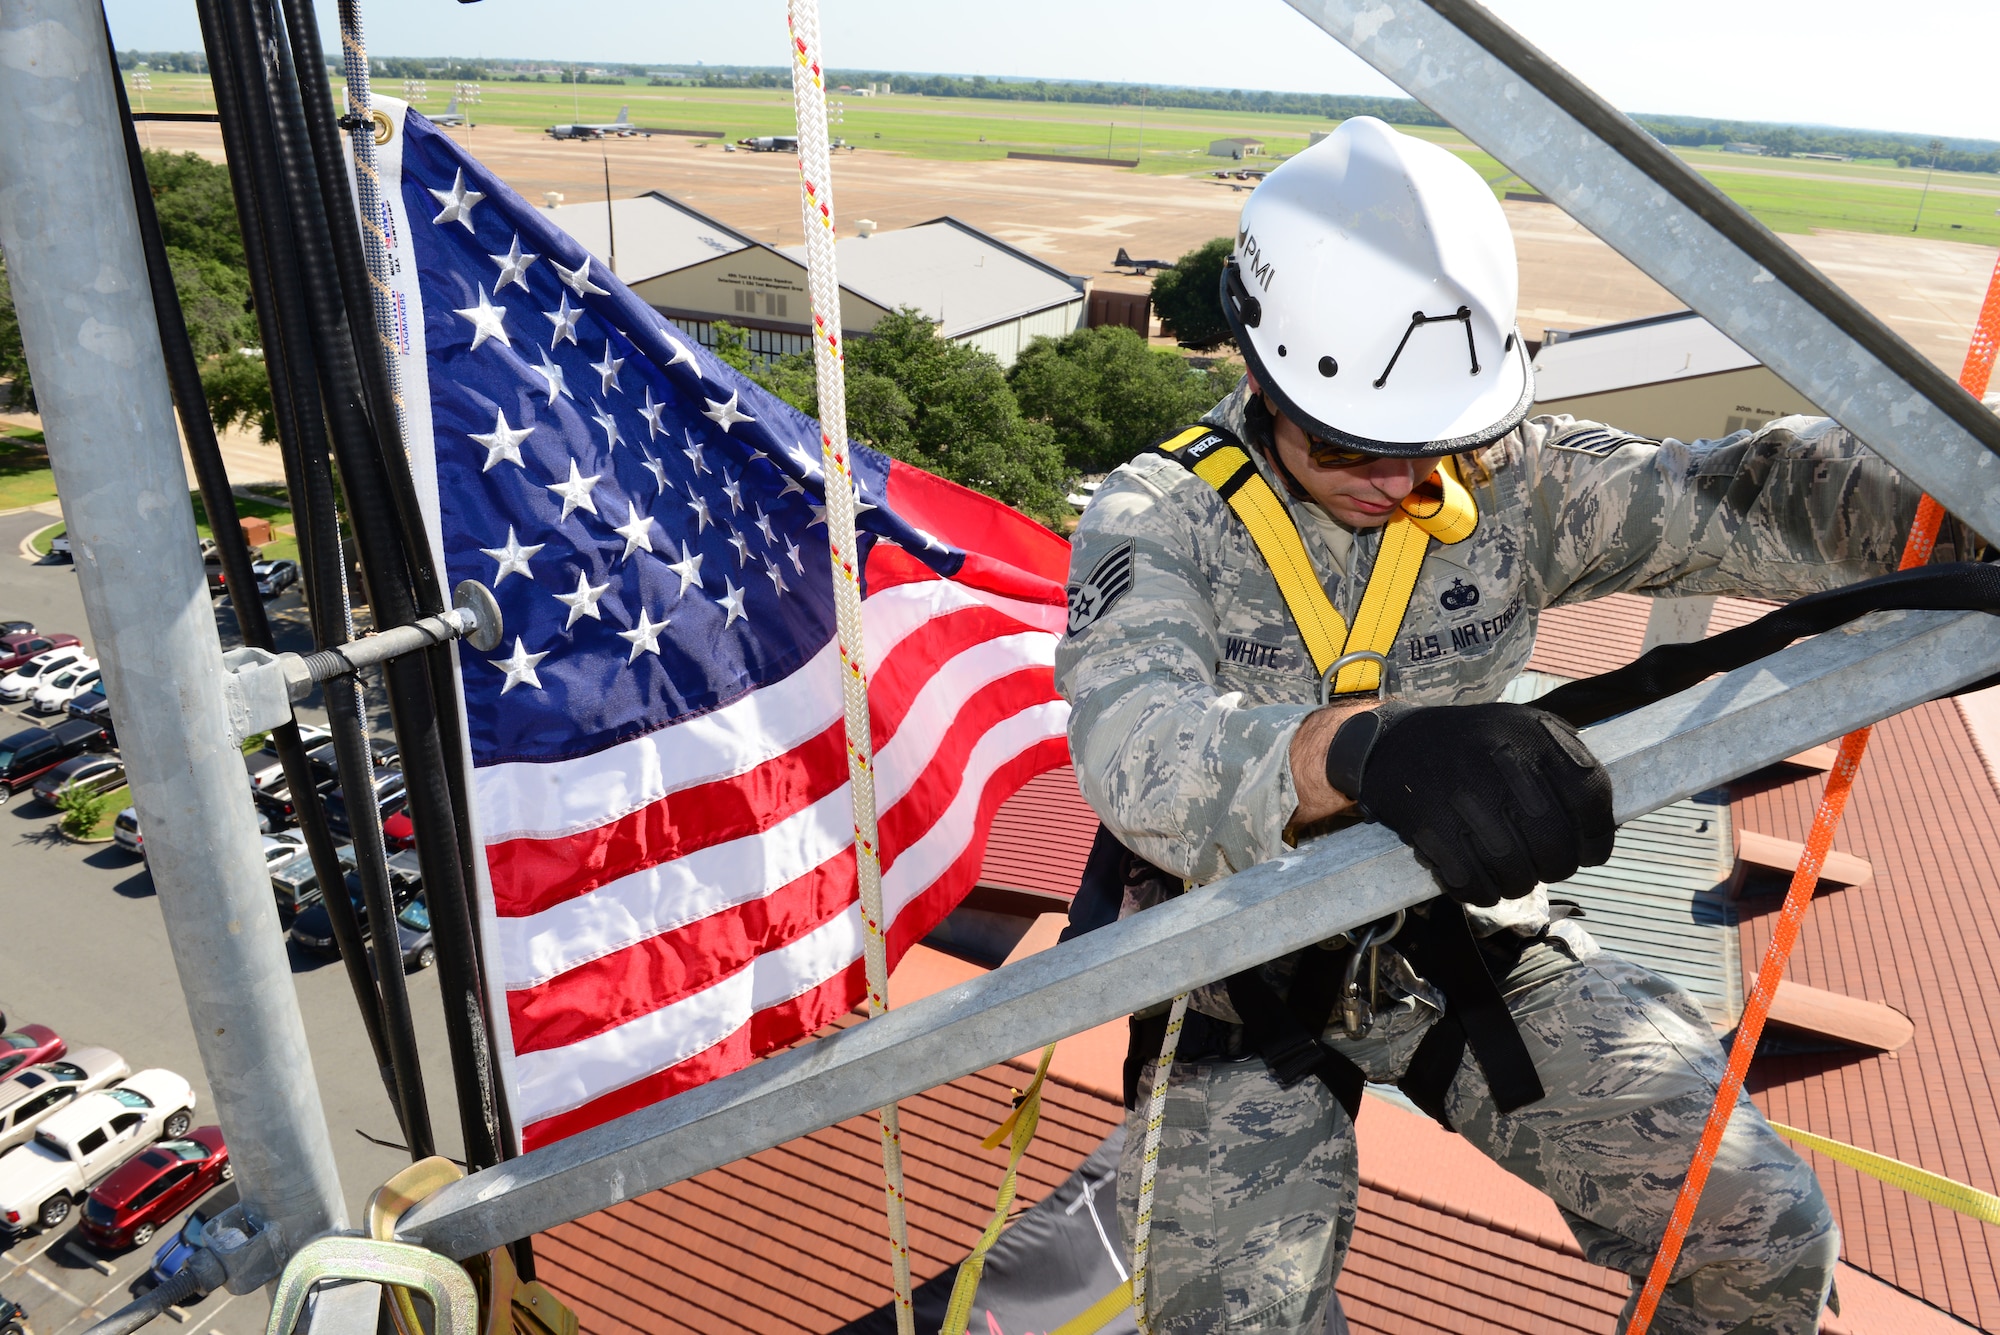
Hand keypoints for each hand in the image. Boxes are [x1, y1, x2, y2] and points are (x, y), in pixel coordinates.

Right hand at [1325, 701, 1613, 905]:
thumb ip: (1567, 766)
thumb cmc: (1474, 744)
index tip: (1590, 852)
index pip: (1589, 798)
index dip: (1597, 837)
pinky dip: (1481, 893)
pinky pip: (1471, 883)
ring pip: (1515, 873)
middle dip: (1556, 867)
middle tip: (1545, 866)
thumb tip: (1601, 829)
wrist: (1394, 741)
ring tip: (1511, 873)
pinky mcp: (1428, 826)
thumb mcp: (1524, 731)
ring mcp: (1461, 795)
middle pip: (1554, 844)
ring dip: (1517, 884)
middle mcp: (1499, 761)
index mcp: (1531, 735)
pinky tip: (1480, 881)